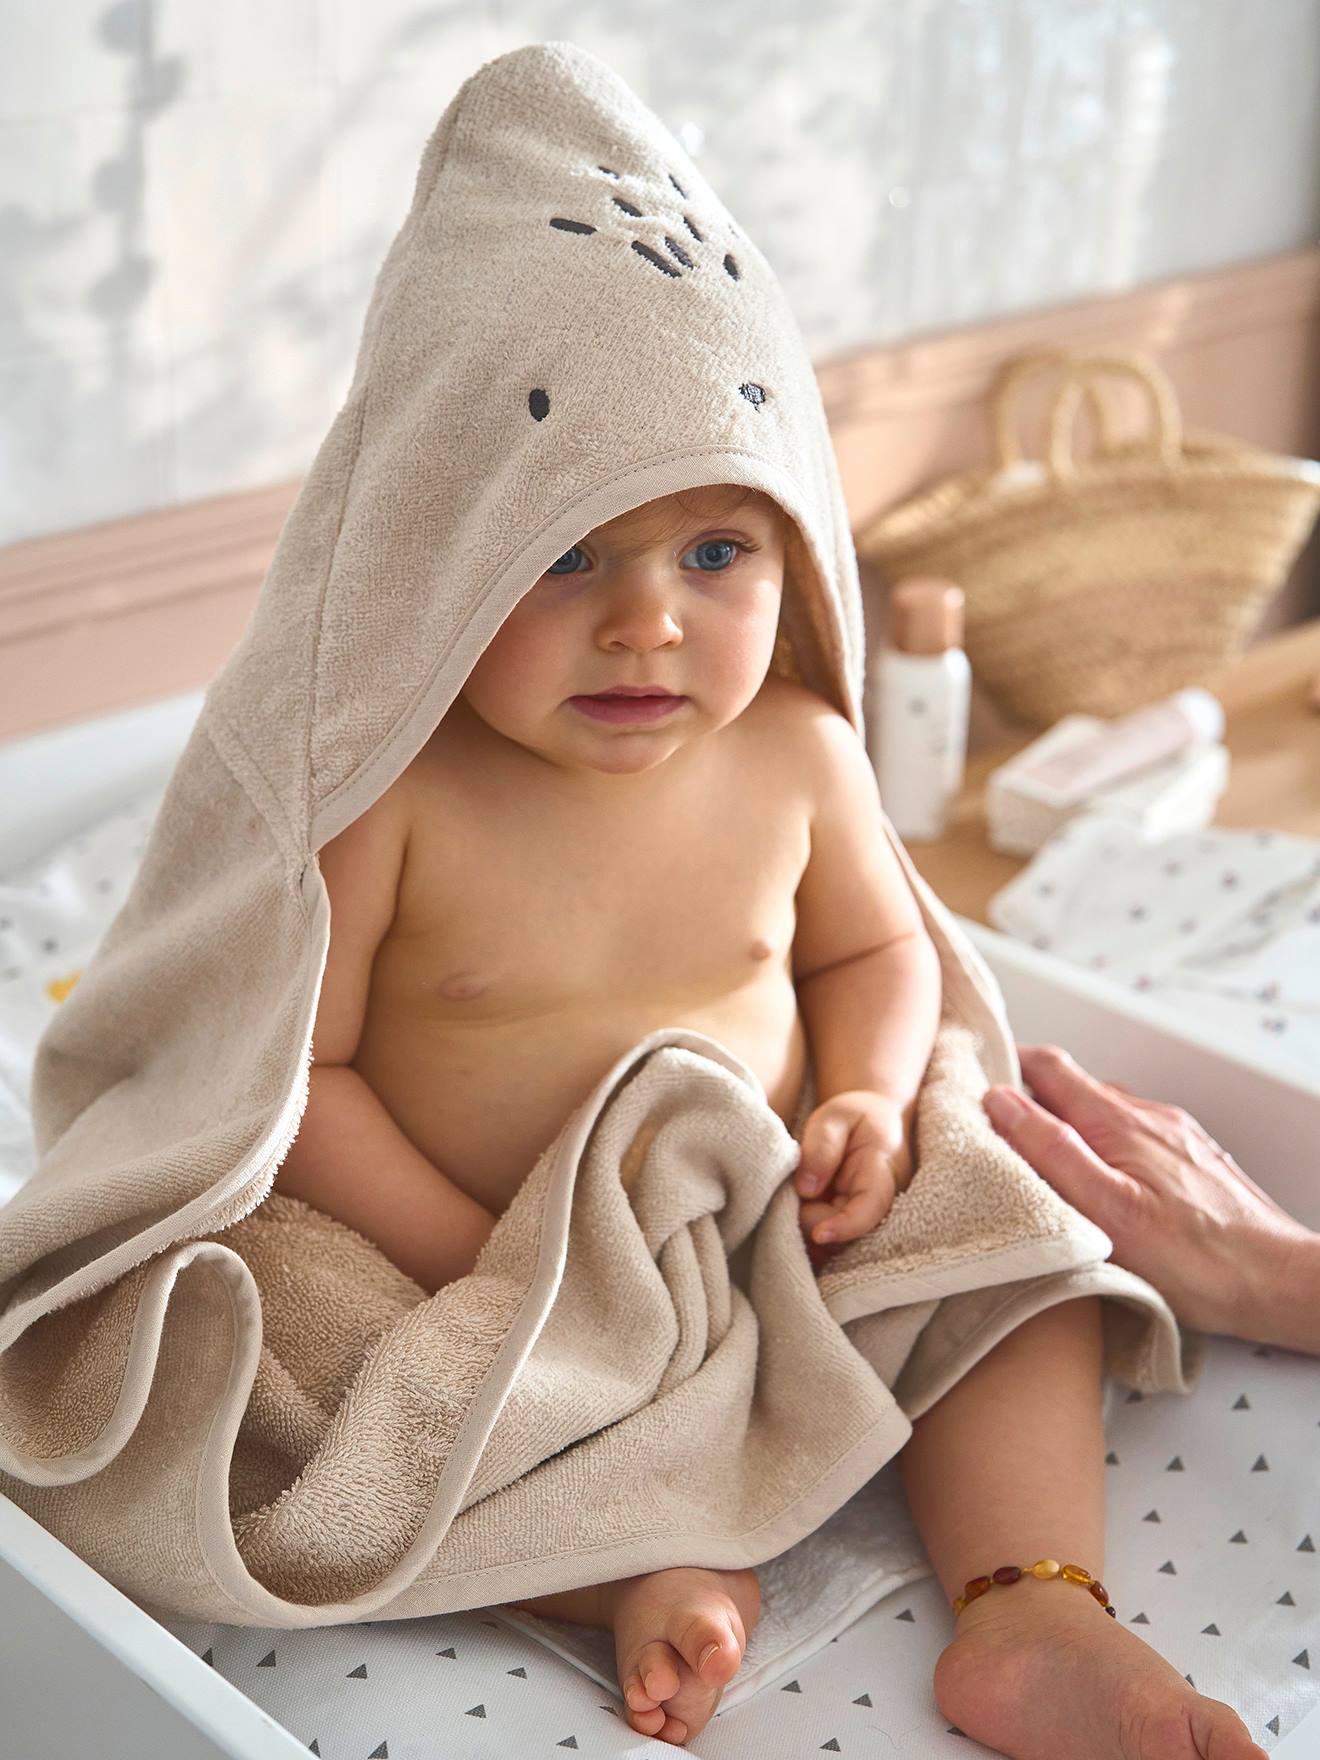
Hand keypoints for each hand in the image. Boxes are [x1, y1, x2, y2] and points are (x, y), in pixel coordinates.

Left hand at [793, 1089, 911, 1257]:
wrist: (876, 1123)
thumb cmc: (855, 1117)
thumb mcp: (835, 1117)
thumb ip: (821, 1147)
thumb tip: (806, 1189)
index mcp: (883, 1172)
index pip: (871, 1207)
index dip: (846, 1226)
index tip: (818, 1234)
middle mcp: (883, 1204)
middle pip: (847, 1232)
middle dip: (812, 1219)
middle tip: (790, 1189)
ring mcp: (869, 1219)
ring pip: (837, 1244)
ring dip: (808, 1228)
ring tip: (794, 1196)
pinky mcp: (853, 1228)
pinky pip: (831, 1246)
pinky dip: (809, 1234)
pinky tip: (797, 1211)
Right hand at [982, 1044, 1314, 1341]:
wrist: (1279, 1282)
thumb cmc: (1197, 1260)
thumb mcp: (1105, 1209)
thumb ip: (1050, 1149)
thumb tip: (1000, 1100)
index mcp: (1117, 1120)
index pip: (1048, 1065)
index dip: (1007, 1065)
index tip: (974, 1081)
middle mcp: (1147, 1115)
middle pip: (1075, 1087)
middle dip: (1033, 1101)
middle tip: (999, 1134)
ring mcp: (1174, 1135)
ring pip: (1106, 1113)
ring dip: (1072, 1126)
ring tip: (1049, 1166)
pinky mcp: (1193, 1159)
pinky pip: (1136, 1137)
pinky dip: (1107, 1148)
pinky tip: (1107, 1188)